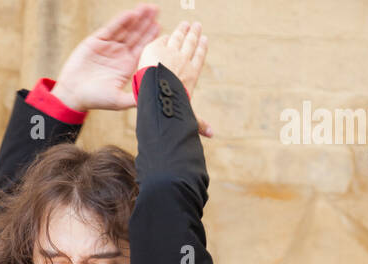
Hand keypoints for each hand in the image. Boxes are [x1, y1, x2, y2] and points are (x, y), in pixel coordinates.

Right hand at [52, 4, 160, 111]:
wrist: (73, 94)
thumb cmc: (95, 99)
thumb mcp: (118, 101)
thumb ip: (134, 97)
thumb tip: (151, 99)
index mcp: (127, 66)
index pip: (142, 49)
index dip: (151, 37)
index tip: (160, 27)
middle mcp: (119, 54)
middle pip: (136, 35)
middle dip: (146, 23)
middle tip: (157, 10)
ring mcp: (109, 46)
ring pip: (125, 29)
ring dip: (136, 18)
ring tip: (147, 8)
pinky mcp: (97, 41)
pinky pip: (111, 29)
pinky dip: (120, 21)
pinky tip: (130, 14)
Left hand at [139, 19, 212, 136]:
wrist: (158, 96)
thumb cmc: (173, 110)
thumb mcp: (188, 117)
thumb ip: (199, 123)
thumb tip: (212, 135)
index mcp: (191, 74)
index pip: (198, 58)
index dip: (201, 48)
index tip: (205, 40)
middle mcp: (183, 62)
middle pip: (190, 44)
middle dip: (194, 34)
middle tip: (197, 25)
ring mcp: (169, 53)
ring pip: (178, 38)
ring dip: (183, 30)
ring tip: (186, 24)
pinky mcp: (155, 49)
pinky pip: (162, 40)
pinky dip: (165, 36)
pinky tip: (167, 34)